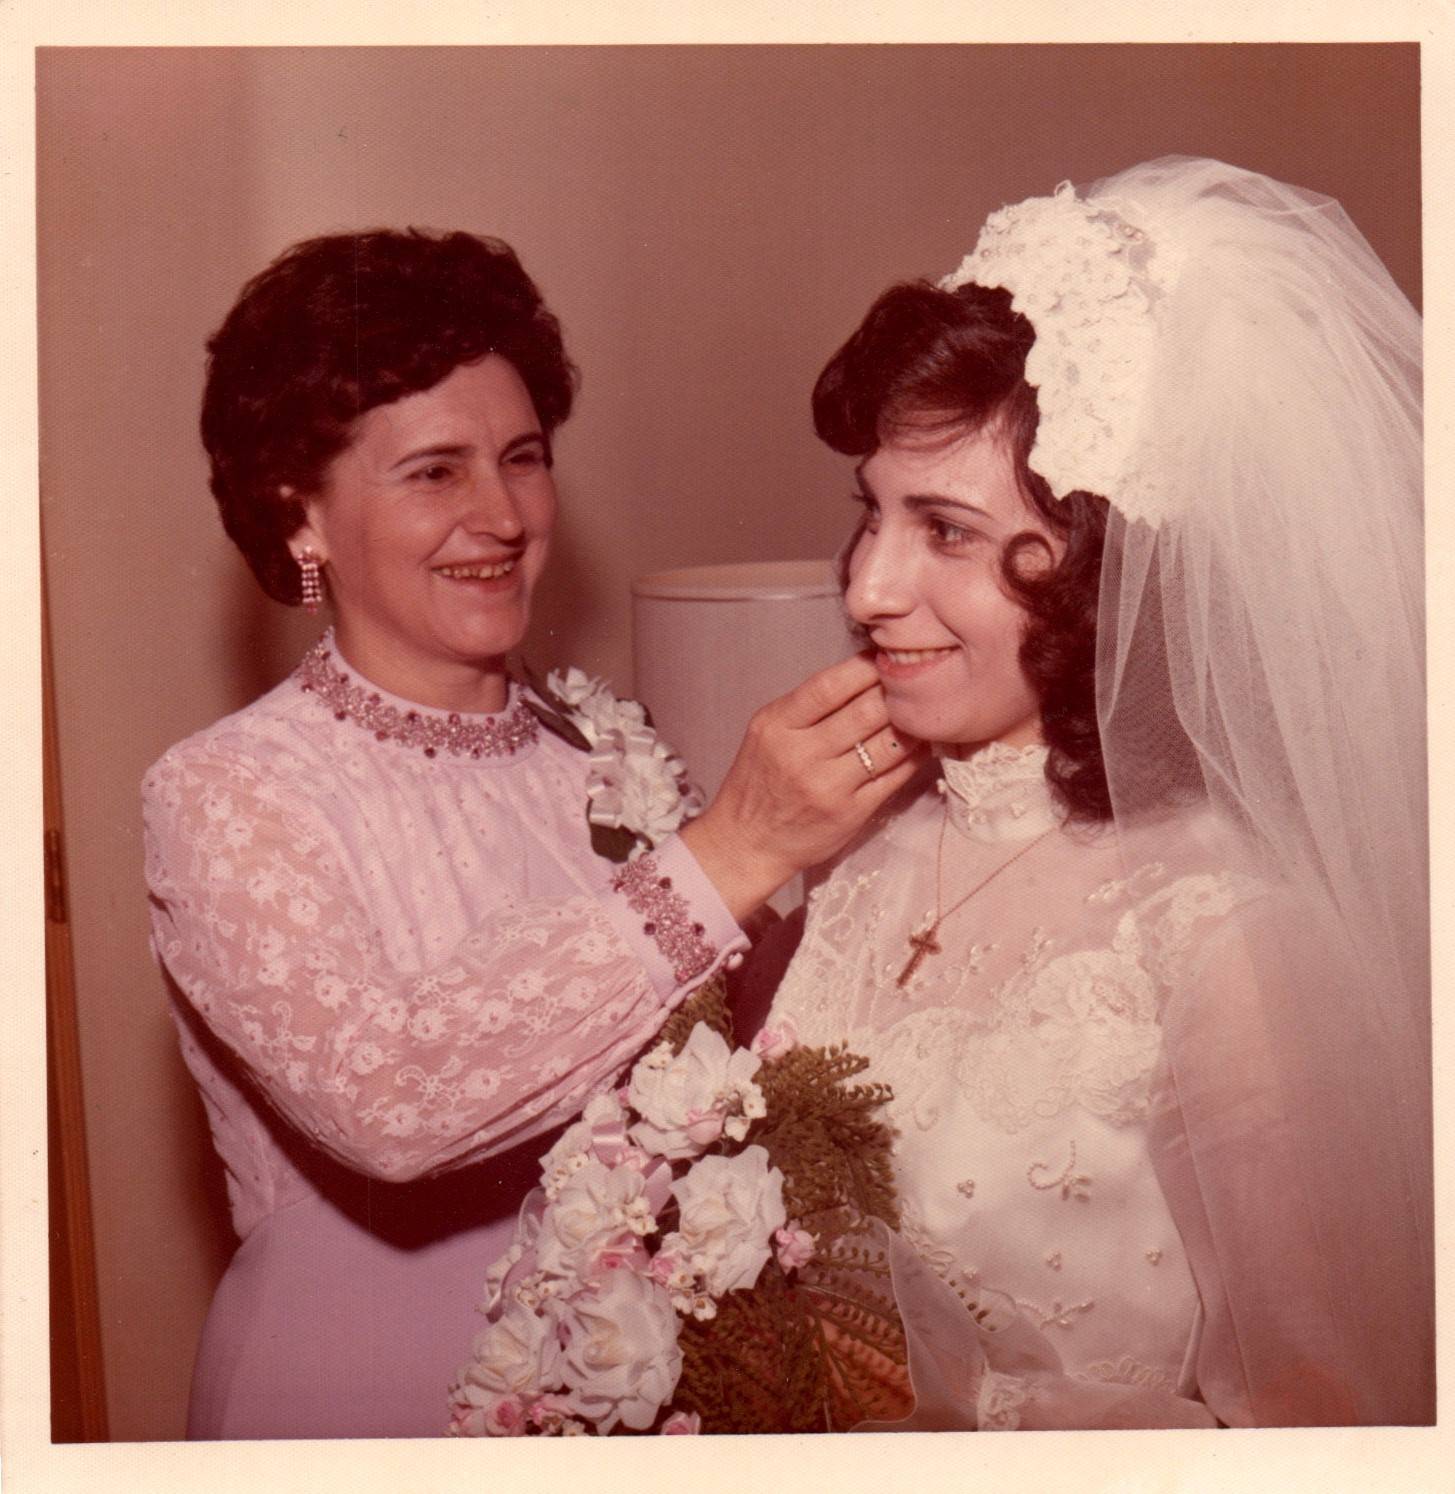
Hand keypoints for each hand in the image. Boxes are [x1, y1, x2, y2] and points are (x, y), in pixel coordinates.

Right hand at [680, 653, 924, 922]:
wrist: (746, 843)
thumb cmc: (759, 782)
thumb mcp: (768, 733)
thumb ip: (808, 707)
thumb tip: (862, 674)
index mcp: (778, 726)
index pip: (830, 686)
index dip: (865, 668)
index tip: (885, 659)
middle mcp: (802, 755)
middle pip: (866, 712)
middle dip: (895, 693)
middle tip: (916, 681)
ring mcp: (829, 786)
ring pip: (888, 743)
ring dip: (912, 723)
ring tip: (924, 711)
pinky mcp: (852, 813)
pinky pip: (895, 777)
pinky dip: (914, 756)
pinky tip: (922, 743)